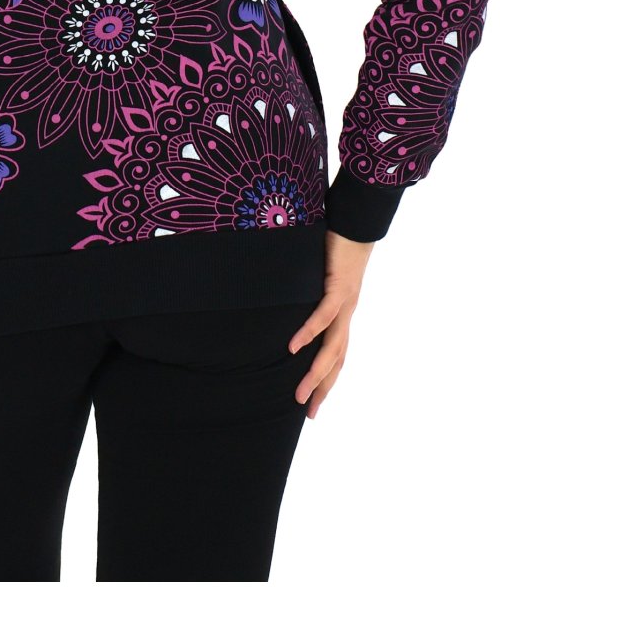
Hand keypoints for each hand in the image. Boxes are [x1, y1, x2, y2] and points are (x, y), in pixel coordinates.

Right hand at [288, 230, 375, 418]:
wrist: (357, 223)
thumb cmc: (335, 246)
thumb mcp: (317, 277)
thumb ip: (306, 293)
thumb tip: (282, 301)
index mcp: (342, 314)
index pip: (336, 355)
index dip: (327, 380)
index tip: (313, 404)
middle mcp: (346, 314)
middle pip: (337, 361)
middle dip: (323, 388)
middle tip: (308, 414)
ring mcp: (345, 303)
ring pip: (332, 347)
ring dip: (317, 373)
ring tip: (300, 393)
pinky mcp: (338, 288)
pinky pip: (323, 316)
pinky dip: (309, 333)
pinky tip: (294, 348)